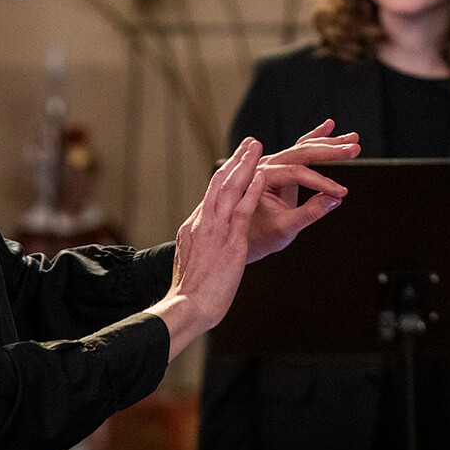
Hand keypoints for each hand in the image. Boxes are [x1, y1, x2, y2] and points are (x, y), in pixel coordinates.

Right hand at [152, 138, 267, 358]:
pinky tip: (261, 175)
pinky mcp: (230, 241)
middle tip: (250, 142)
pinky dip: (252, 190)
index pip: (211, 194)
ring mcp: (216, 229)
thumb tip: (199, 246)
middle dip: (236, 160)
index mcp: (194, 227)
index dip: (224, 174)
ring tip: (257, 146)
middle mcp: (203, 222)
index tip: (234, 161)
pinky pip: (243, 209)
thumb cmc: (191, 294)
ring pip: (231, 188)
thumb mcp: (191, 263)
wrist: (187, 306)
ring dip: (246, 165)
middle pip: (220, 182)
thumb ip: (198, 248)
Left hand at [246, 120, 360, 261]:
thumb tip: (335, 199)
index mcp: (259, 178)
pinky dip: (315, 139)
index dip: (321, 182)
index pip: (296, 173)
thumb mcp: (284, 229)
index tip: (341, 192)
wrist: (241, 237)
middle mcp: (265, 165)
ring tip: (353, 139)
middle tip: (354, 149)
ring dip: (329, 143)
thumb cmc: (257, 236)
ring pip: (303, 148)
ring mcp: (273, 164)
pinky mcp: (281, 168)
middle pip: (301, 152)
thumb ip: (309, 213)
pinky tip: (330, 127)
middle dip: (330, 150)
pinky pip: (300, 150)